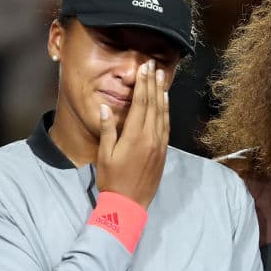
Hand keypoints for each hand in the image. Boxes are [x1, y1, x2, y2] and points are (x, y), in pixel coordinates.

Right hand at [96, 60, 169, 208]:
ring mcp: (159, 145)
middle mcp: (151, 138)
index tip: (145, 69)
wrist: (129, 204)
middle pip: (154, 105)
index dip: (143, 84)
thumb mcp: (104, 155)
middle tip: (154, 66)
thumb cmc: (112, 180)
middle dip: (153, 84)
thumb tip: (105, 108)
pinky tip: (164, 103)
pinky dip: (166, 112)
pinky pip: (166, 126)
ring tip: (162, 79)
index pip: (141, 104)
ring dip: (162, 95)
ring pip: (162, 114)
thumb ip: (107, 130)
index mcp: (135, 136)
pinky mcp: (163, 152)